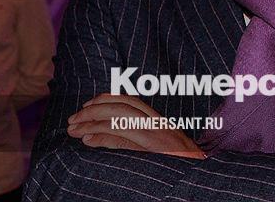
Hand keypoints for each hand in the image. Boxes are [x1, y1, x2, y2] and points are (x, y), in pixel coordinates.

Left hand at [67, 93, 204, 158]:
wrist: (202, 175)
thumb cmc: (181, 165)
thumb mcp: (163, 148)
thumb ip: (143, 138)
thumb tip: (114, 135)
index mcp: (159, 121)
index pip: (129, 101)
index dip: (105, 99)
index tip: (87, 105)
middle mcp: (158, 124)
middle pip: (120, 107)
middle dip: (92, 110)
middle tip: (73, 119)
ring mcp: (157, 136)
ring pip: (120, 119)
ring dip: (92, 122)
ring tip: (74, 129)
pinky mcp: (154, 150)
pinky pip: (124, 139)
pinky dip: (103, 137)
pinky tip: (88, 140)